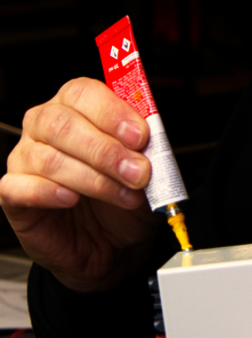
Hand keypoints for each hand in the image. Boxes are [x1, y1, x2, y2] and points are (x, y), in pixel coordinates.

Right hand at [0, 77, 159, 291]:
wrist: (109, 245)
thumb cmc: (123, 197)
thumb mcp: (148, 169)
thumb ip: (148, 148)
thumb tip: (151, 138)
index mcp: (76, 106)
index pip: (83, 92)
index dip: (112, 112)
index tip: (140, 136)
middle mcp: (45, 125)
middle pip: (62, 123)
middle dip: (105, 150)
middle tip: (137, 172)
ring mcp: (24, 158)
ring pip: (47, 158)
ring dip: (93, 178)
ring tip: (123, 194)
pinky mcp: (13, 194)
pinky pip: (20, 187)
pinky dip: (49, 192)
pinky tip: (73, 199)